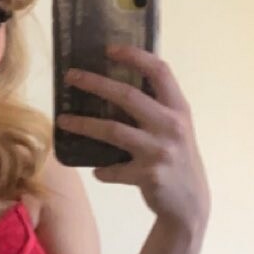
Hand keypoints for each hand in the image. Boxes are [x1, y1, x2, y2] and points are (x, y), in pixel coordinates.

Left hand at [57, 44, 210, 235]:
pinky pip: (114, 170)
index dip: (135, 56)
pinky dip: (102, 170)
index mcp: (179, 109)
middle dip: (95, 83)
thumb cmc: (178, 160)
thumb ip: (156, 109)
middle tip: (70, 77)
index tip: (109, 49)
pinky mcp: (148, 176)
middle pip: (127, 96)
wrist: (190, 204)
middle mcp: (171, 125)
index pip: (159, 71)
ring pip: (113, 131)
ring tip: (62, 121)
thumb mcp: (176, 129)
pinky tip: (96, 170)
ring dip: (84, 125)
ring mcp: (160, 151)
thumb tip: (113, 88)